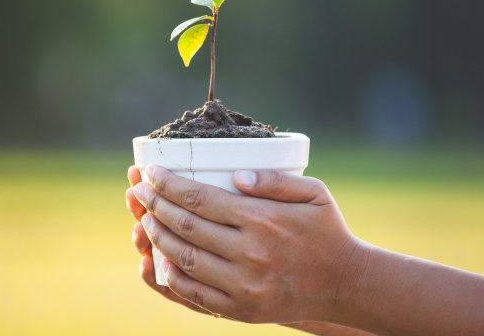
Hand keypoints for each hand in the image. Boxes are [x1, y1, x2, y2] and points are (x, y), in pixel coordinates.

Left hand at [129, 164, 362, 323]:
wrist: (346, 284)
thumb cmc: (327, 231)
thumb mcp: (314, 193)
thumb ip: (274, 179)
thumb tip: (235, 173)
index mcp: (262, 220)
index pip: (199, 198)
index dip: (167, 184)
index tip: (150, 173)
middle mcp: (250, 253)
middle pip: (185, 226)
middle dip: (154, 205)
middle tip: (138, 191)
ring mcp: (244, 286)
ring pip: (184, 259)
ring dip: (156, 237)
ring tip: (143, 219)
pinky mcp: (242, 310)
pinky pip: (195, 294)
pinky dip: (171, 277)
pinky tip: (158, 259)